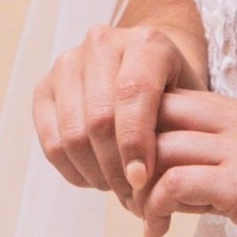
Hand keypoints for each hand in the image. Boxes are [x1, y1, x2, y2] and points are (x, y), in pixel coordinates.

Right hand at [32, 21, 202, 214]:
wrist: (150, 70)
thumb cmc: (176, 93)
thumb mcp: (192, 106)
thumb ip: (178, 134)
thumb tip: (149, 186)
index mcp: (146, 42)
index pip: (133, 92)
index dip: (135, 142)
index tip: (142, 180)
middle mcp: (102, 43)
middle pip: (99, 118)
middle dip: (116, 168)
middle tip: (133, 195)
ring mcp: (68, 63)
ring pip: (72, 134)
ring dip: (95, 173)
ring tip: (118, 187)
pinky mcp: (45, 87)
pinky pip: (50, 141)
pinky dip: (73, 170)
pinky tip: (95, 178)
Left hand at [143, 93, 236, 236]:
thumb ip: (222, 164)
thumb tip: (167, 173)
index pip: (178, 99)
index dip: (145, 131)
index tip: (139, 169)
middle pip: (160, 112)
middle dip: (131, 151)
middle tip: (128, 190)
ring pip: (161, 148)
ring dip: (139, 186)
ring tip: (144, 215)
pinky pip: (174, 184)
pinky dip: (154, 208)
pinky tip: (157, 231)